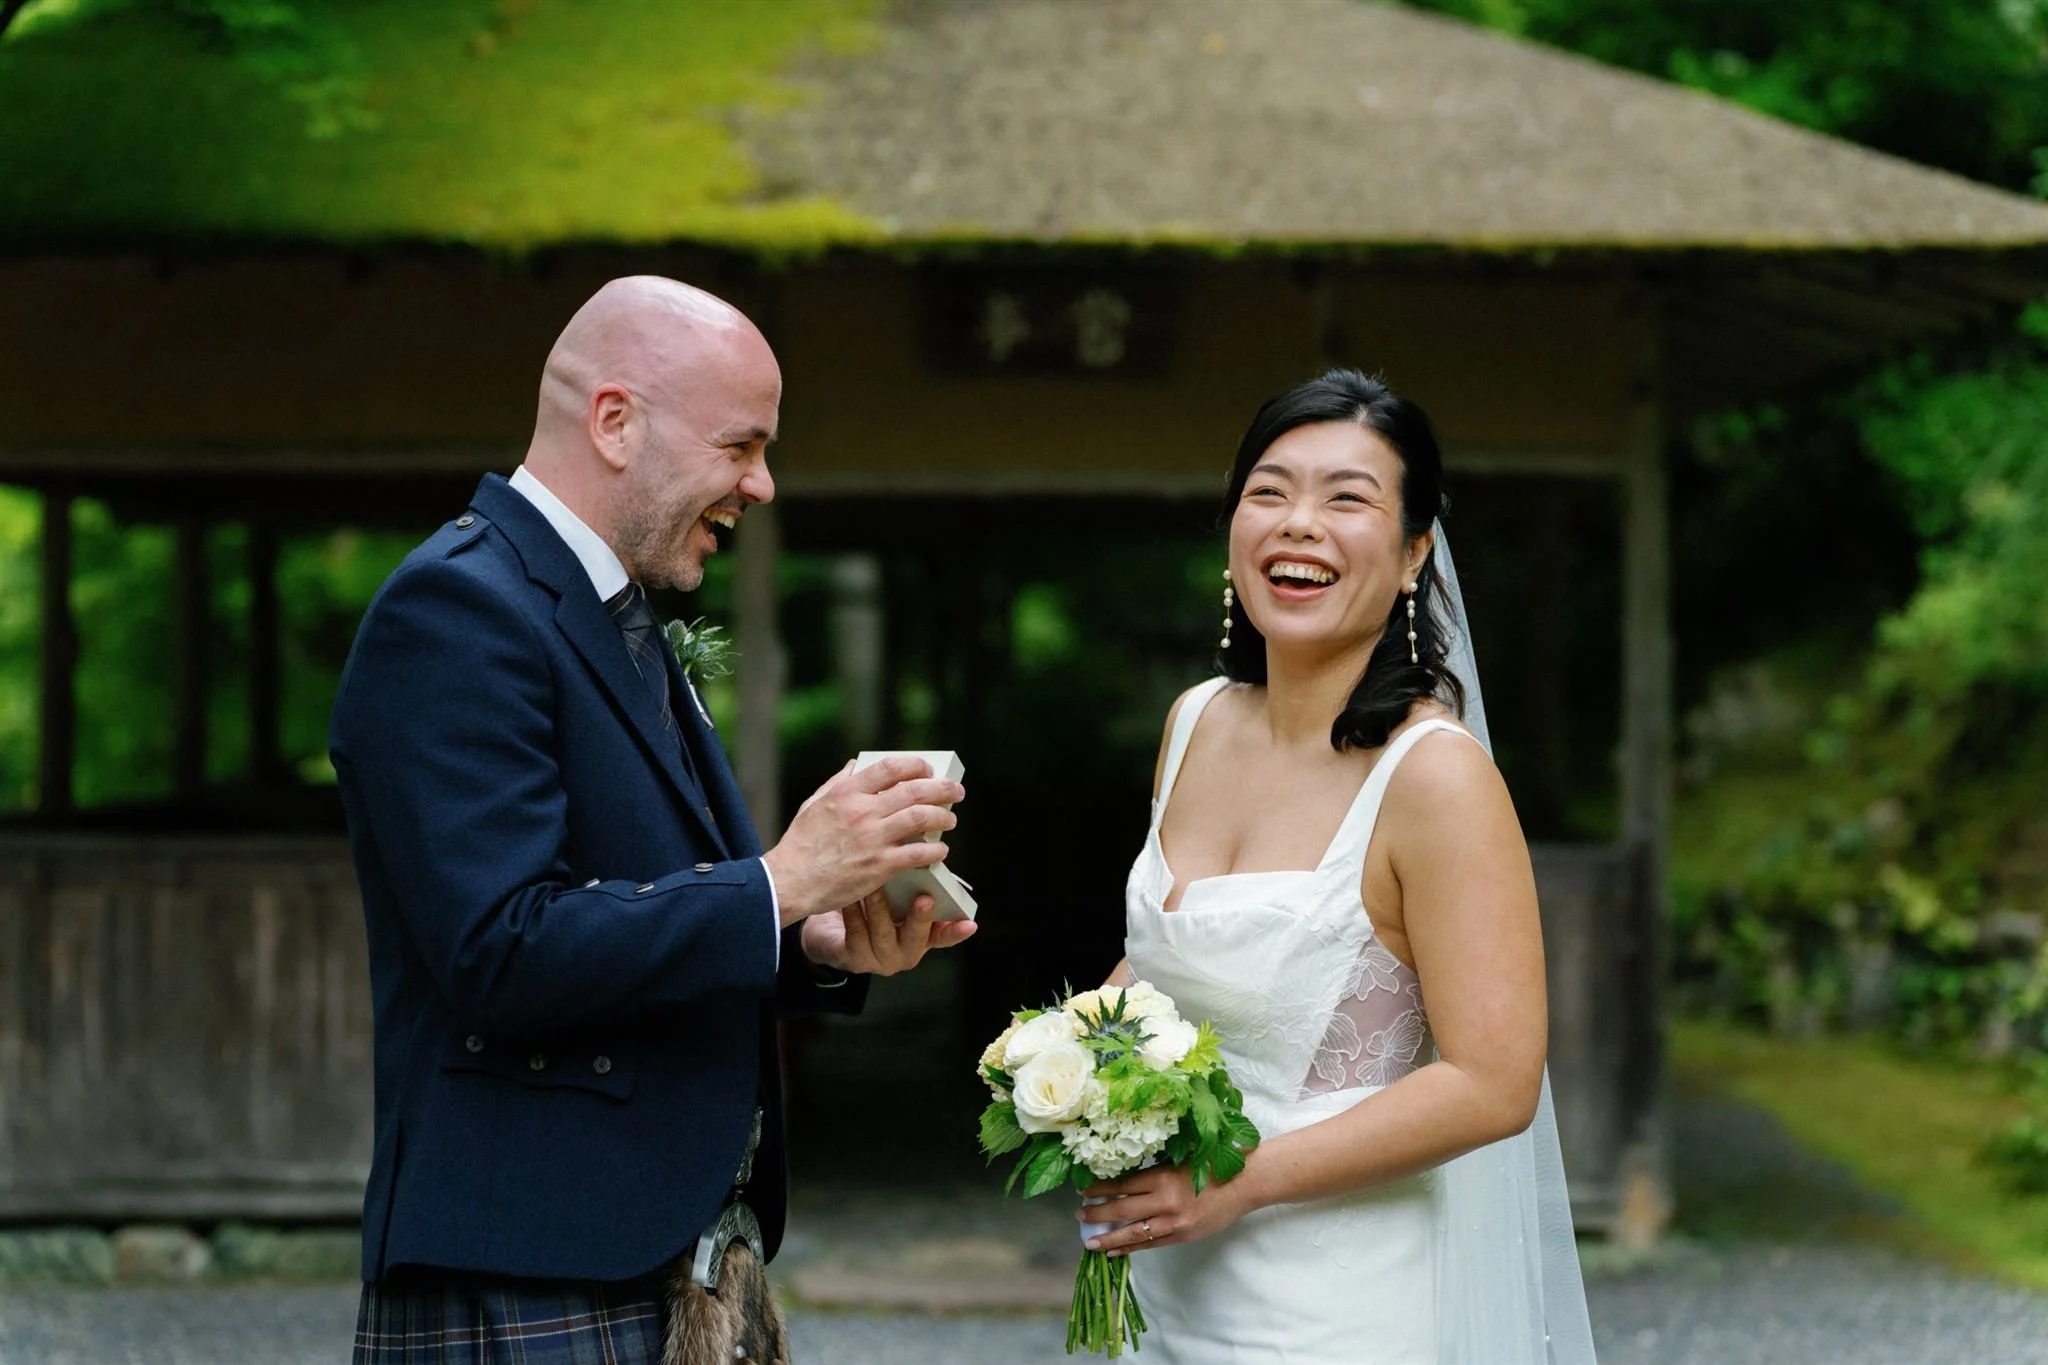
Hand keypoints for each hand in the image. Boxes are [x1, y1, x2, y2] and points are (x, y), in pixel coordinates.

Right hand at [762, 757, 964, 925]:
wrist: (790, 881)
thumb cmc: (800, 844)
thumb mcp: (813, 803)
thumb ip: (837, 782)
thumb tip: (855, 764)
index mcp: (846, 792)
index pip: (891, 767)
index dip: (915, 765)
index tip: (928, 769)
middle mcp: (862, 811)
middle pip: (914, 790)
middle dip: (942, 788)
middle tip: (956, 791)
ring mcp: (872, 838)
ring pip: (921, 818)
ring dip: (942, 817)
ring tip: (951, 819)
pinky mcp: (878, 866)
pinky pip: (917, 853)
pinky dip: (935, 851)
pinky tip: (941, 852)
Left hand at [800, 887, 975, 974]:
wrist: (834, 935)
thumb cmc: (872, 910)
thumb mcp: (897, 901)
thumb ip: (913, 889)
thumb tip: (924, 853)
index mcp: (921, 938)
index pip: (944, 936)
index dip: (957, 931)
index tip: (970, 924)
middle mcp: (905, 952)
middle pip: (917, 937)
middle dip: (920, 918)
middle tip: (925, 899)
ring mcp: (880, 958)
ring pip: (883, 935)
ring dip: (880, 909)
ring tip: (877, 887)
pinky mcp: (855, 959)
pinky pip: (856, 934)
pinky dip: (854, 913)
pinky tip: (851, 896)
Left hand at [1077, 1163, 1252, 1256]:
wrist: (1244, 1183)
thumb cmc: (1212, 1165)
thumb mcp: (1179, 1161)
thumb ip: (1154, 1171)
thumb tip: (1123, 1179)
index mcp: (1162, 1177)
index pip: (1122, 1185)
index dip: (1100, 1189)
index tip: (1083, 1190)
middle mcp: (1164, 1201)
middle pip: (1122, 1210)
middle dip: (1097, 1214)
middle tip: (1079, 1215)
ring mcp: (1173, 1222)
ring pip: (1134, 1232)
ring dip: (1109, 1238)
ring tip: (1090, 1242)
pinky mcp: (1183, 1236)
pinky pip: (1151, 1244)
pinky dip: (1132, 1247)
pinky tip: (1116, 1251)